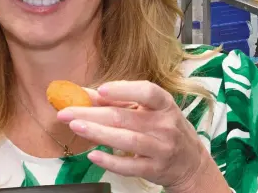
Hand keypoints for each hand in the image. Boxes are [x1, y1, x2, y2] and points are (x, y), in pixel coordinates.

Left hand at [57, 81, 222, 191]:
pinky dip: (110, 161)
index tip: (101, 89)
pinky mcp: (155, 168)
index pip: (147, 92)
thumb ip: (120, 100)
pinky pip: (130, 166)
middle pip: (125, 117)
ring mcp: (161, 148)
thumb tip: (85, 93)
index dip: (124, 89)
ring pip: (126, 140)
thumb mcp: (150, 110)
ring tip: (75, 127)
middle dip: (93, 113)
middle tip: (67, 112)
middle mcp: (165, 124)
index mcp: (164, 104)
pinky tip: (93, 155)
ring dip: (98, 133)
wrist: (190, 162)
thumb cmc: (165, 129)